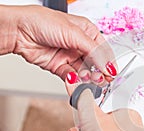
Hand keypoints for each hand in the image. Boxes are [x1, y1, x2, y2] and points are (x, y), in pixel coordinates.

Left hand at [0, 5, 114, 79]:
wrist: (18, 31)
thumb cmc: (43, 22)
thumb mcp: (74, 33)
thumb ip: (94, 51)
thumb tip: (108, 66)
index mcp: (87, 32)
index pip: (103, 50)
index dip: (108, 62)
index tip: (111, 73)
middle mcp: (80, 45)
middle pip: (96, 63)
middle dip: (98, 72)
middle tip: (99, 79)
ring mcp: (70, 56)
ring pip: (85, 72)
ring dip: (86, 77)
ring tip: (86, 78)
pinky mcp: (60, 67)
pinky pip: (72, 77)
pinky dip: (74, 81)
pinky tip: (74, 80)